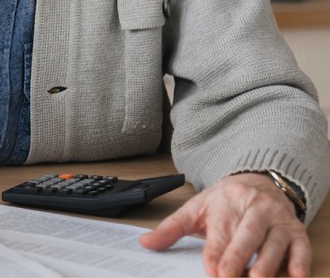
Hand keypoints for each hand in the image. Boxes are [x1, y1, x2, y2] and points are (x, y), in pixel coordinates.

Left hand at [140, 172, 310, 276]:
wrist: (260, 180)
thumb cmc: (226, 200)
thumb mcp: (196, 208)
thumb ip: (171, 227)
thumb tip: (146, 243)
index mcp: (227, 202)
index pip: (221, 230)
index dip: (216, 252)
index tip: (211, 270)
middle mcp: (255, 209)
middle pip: (248, 235)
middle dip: (238, 257)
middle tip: (229, 277)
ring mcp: (278, 220)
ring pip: (274, 243)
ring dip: (267, 264)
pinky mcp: (297, 231)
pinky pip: (301, 247)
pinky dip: (300, 262)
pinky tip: (296, 276)